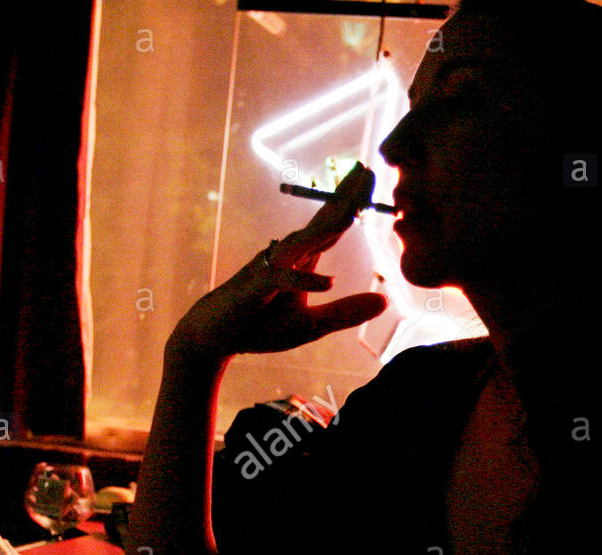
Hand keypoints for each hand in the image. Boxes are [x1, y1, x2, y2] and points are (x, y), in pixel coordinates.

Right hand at [168, 162, 388, 360]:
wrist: (215, 337)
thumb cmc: (261, 326)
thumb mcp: (312, 325)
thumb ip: (346, 313)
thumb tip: (385, 303)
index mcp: (301, 258)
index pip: (332, 225)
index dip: (352, 201)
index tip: (371, 176)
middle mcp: (287, 255)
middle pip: (322, 222)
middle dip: (346, 196)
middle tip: (368, 169)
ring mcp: (271, 268)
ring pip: (305, 242)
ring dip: (328, 226)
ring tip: (353, 210)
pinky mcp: (257, 287)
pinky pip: (283, 280)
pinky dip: (304, 281)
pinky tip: (329, 282)